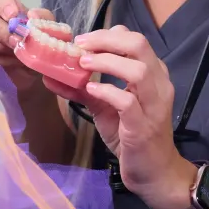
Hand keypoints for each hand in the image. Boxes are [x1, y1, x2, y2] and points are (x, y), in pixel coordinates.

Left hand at [42, 25, 194, 208]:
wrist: (154, 173)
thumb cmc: (131, 135)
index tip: (82, 41)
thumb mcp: (104, 107)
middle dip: (106, 40)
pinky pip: (128, 102)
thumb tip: (50, 75)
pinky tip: (92, 90)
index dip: (106, 35)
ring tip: (83, 64)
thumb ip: (82, 89)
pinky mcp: (143, 126)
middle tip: (80, 45)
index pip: (134, 40)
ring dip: (107, 62)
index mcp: (152, 74)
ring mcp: (153, 105)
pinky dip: (108, 91)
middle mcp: (158, 84)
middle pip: (138, 45)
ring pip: (138, 70)